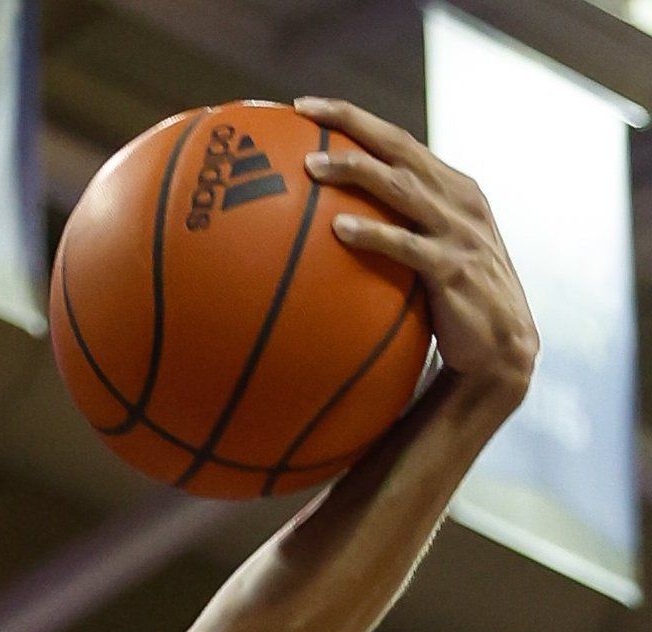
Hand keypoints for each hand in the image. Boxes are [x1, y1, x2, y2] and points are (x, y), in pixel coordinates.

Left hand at [298, 97, 538, 401]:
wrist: (500, 350)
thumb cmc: (452, 305)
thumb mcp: (426, 257)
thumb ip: (395, 236)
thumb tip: (326, 238)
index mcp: (450, 188)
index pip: (398, 141)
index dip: (356, 119)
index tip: (307, 107)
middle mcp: (458, 198)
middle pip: (398, 146)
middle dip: (352, 123)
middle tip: (304, 111)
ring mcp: (458, 230)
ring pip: (401, 187)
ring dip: (356, 172)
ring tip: (311, 166)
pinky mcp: (454, 267)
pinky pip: (407, 246)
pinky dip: (374, 234)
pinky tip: (338, 229)